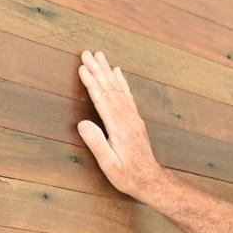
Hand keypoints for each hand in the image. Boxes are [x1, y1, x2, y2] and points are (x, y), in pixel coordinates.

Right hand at [76, 50, 170, 198]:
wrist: (150, 180)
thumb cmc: (128, 175)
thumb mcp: (109, 164)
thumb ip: (97, 143)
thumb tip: (82, 124)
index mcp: (119, 127)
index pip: (102, 99)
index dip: (92, 82)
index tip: (82, 67)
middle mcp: (127, 118)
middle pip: (110, 88)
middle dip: (98, 69)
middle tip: (87, 52)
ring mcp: (133, 117)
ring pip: (119, 88)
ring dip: (108, 71)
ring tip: (100, 55)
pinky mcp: (135, 120)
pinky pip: (127, 95)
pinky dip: (121, 81)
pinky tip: (117, 72)